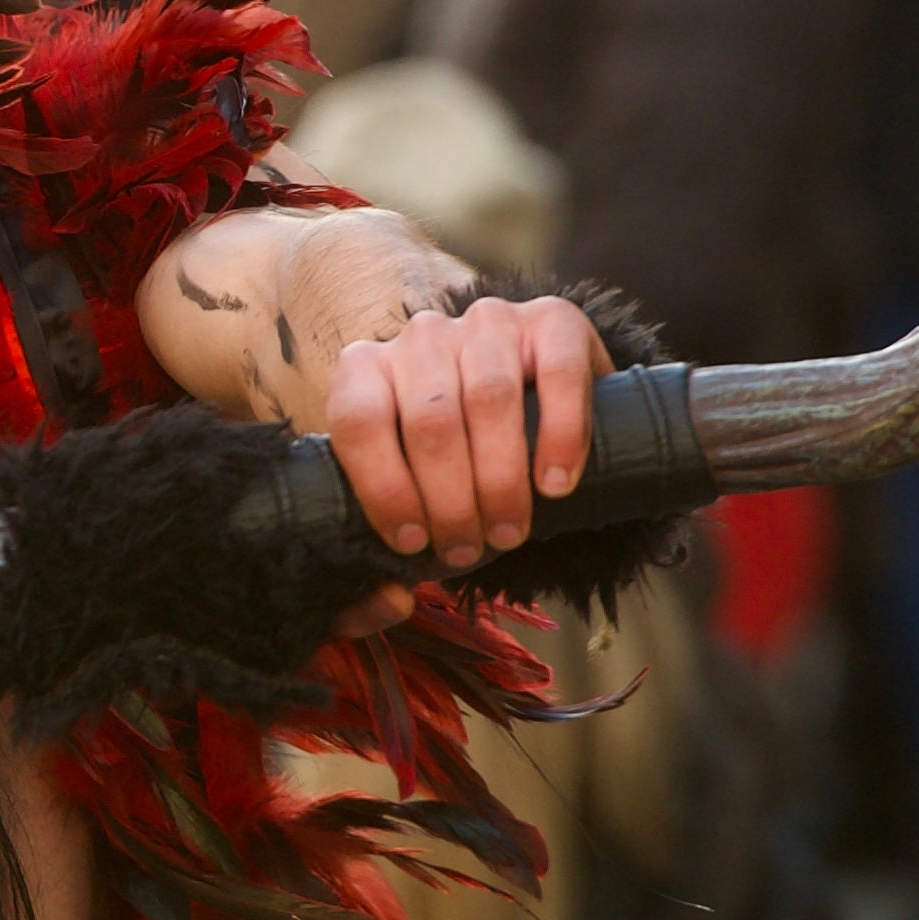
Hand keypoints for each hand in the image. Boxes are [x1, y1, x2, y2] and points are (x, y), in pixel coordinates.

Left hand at [323, 294, 608, 571]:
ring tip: (510, 531)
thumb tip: (390, 600)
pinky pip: (558, 374)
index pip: (359, 421)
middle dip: (450, 499)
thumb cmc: (460, 461)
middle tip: (471, 548)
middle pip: (429, 420)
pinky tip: (555, 484)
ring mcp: (487, 322)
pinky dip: (559, 436)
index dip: (384, 488)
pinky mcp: (552, 319)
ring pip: (488, 398)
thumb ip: (387, 547)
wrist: (539, 400)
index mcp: (367, 368)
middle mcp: (422, 336)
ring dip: (500, 478)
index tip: (414, 543)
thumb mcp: (414, 492)